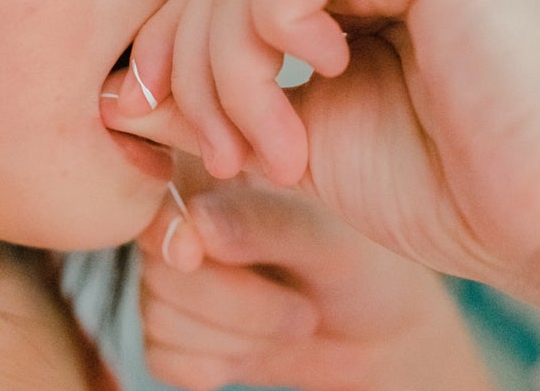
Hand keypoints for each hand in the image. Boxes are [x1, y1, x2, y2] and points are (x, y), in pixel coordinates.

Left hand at [109, 0, 539, 282]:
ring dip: (235, 71)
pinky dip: (276, 27)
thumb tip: (115, 90)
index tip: (148, 122)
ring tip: (278, 150)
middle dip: (199, 74)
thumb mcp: (290, 139)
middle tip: (230, 158)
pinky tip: (322, 76)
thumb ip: (210, 102)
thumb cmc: (440, 185)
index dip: (165, 49)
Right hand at [136, 182, 491, 390]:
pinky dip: (214, 365)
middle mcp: (181, 221)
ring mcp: (172, 278)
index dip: (168, 226)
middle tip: (303, 312)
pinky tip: (257, 350)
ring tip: (295, 322)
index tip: (194, 254)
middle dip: (232, 302)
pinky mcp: (172, 333)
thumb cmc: (361, 264)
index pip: (157, 188)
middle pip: (158, 264)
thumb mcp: (324, 238)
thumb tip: (195, 223)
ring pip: (159, 315)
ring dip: (236, 337)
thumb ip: (262, 224)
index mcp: (211, 172)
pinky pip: (162, 356)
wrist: (382, 334)